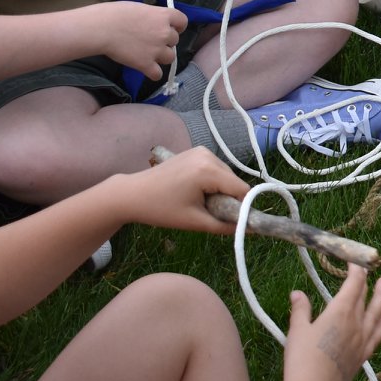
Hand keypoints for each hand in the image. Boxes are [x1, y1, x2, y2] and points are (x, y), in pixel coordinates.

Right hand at [92, 2, 187, 79]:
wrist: (102, 29)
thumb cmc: (115, 14)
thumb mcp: (140, 8)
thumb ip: (152, 17)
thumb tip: (154, 23)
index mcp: (164, 16)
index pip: (183, 21)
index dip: (178, 26)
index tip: (171, 28)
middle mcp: (165, 33)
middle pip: (175, 41)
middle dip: (165, 42)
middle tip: (149, 41)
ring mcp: (157, 50)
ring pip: (169, 58)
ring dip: (161, 57)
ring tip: (147, 54)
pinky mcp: (146, 64)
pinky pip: (158, 74)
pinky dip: (153, 73)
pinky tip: (145, 68)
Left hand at [120, 148, 247, 235]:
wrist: (132, 194)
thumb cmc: (161, 210)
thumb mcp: (194, 222)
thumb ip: (224, 226)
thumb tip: (248, 229)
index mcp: (208, 170)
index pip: (241, 189)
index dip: (241, 206)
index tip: (229, 219)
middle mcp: (208, 155)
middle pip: (233, 181)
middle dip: (227, 198)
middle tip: (207, 211)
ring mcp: (201, 150)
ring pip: (225, 175)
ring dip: (219, 189)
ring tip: (197, 201)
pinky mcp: (196, 151)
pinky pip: (215, 169)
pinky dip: (211, 181)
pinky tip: (193, 190)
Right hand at [281, 264, 380, 380]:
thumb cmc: (302, 361)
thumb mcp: (297, 331)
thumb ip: (300, 309)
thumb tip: (297, 292)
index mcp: (340, 311)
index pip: (354, 284)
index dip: (356, 270)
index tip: (355, 261)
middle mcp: (356, 322)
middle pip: (366, 296)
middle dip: (368, 281)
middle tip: (371, 270)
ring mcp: (363, 339)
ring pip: (378, 312)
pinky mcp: (364, 355)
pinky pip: (379, 334)